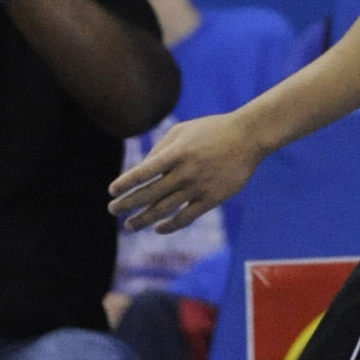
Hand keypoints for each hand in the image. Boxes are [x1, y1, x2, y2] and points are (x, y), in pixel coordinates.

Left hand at [110, 107, 261, 229]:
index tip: (112, 191)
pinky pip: (185, 218)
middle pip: (150, 193)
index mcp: (177, 152)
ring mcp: (199, 187)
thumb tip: (141, 172)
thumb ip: (160, 149)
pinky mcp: (211, 199)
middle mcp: (185, 171)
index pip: (144, 171)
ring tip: (129, 226)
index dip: (126, 182)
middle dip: (127, 204)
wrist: (248, 137)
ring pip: (164, 209)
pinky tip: (157, 229)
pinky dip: (169, 226)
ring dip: (143, 219)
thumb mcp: (183, 130)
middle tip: (112, 210)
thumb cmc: (211, 130)